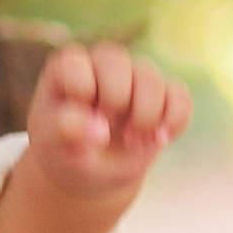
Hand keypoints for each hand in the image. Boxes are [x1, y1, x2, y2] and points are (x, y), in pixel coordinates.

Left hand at [24, 41, 188, 203]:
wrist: (91, 169)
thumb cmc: (64, 148)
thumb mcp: (52, 144)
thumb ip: (65, 130)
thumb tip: (100, 130)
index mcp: (68, 68)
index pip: (76, 67)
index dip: (81, 97)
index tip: (77, 121)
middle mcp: (103, 63)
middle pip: (117, 65)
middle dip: (114, 103)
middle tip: (104, 131)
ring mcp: (136, 75)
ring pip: (151, 80)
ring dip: (143, 117)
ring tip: (130, 142)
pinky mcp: (163, 94)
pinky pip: (180, 97)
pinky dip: (173, 122)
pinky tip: (159, 141)